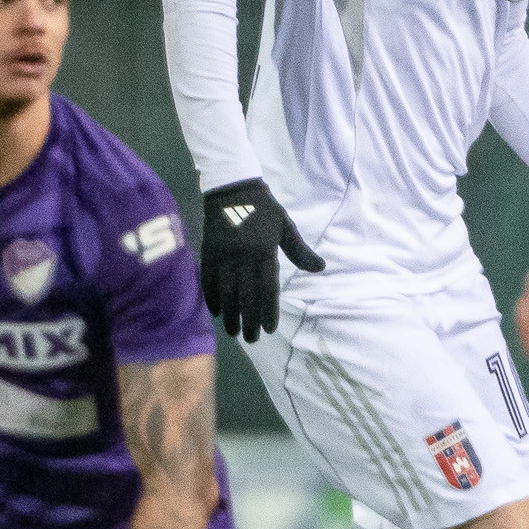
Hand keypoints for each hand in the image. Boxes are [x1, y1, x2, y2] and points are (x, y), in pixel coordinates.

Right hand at [198, 179, 321, 343]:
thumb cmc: (263, 208)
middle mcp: (244, 255)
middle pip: (246, 295)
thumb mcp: (285, 226)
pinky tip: (215, 313)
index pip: (267, 288)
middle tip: (252, 340)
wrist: (232, 187)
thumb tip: (320, 268)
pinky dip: (211, 297)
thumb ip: (300, 250)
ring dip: (230, 315)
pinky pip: (208, 280)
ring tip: (234, 333)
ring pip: (226, 291)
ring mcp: (224, 255)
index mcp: (265, 250)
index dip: (268, 310)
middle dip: (249, 320)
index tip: (269, 329)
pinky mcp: (208, 252)